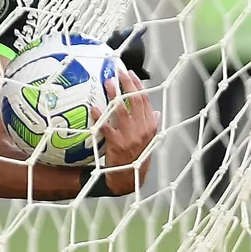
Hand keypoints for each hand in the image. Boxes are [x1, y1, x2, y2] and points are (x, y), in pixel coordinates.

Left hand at [90, 69, 159, 194]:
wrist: (129, 179)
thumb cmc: (138, 157)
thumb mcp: (149, 141)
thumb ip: (152, 124)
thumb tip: (156, 111)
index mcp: (150, 126)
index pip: (145, 100)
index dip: (137, 85)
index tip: (130, 73)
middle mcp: (142, 130)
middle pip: (135, 101)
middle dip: (127, 84)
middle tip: (118, 72)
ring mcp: (130, 137)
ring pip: (121, 110)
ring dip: (114, 95)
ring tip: (107, 83)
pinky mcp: (117, 144)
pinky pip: (107, 127)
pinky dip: (100, 116)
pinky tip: (94, 108)